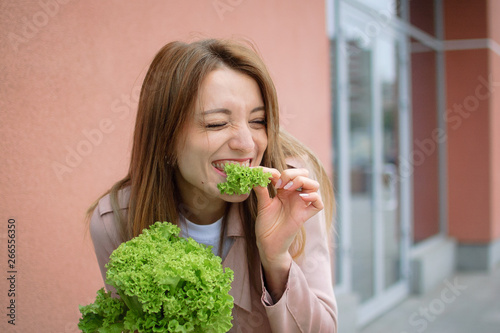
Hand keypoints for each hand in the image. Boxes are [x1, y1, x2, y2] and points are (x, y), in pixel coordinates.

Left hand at [252, 167, 323, 299]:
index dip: (281, 172)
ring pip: (314, 185)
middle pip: (305, 174)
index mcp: (285, 191)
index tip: (269, 178)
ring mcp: (301, 205)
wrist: (267, 244)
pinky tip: (301, 198)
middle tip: (280, 183)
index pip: (291, 172)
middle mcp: (295, 196)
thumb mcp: (262, 204)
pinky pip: (318, 204)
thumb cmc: (266, 224)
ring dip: (302, 182)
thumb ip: (261, 189)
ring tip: (288, 189)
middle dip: (293, 173)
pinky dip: (314, 197)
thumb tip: (257, 174)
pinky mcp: (304, 216)